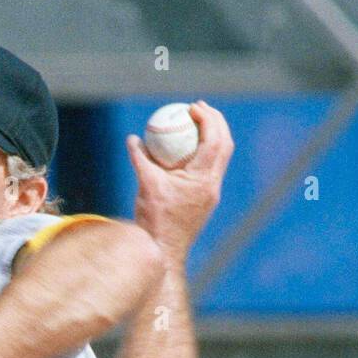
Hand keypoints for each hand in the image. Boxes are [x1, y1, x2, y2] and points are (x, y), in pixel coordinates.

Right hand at [126, 100, 233, 262]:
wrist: (165, 250)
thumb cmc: (155, 220)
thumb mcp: (145, 186)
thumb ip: (140, 159)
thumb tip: (132, 139)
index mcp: (203, 179)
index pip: (213, 140)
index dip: (207, 119)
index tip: (193, 107)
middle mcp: (212, 184)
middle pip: (225, 145)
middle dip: (216, 122)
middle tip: (199, 108)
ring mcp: (211, 193)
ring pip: (220, 157)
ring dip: (213, 136)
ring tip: (196, 123)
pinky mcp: (206, 199)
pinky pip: (209, 168)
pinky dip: (203, 153)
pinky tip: (186, 150)